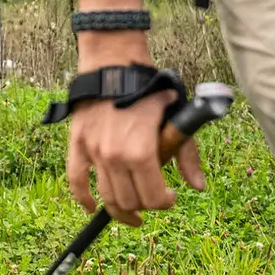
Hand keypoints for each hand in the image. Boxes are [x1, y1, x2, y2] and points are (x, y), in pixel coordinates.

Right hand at [66, 93, 205, 226]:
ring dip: (121, 209)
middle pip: (130, 201)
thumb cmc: (147, 89)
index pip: (154, 198)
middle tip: (152, 197)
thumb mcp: (174, 117)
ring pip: (107, 197)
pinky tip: (93, 207)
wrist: (114, 64)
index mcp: (141, 152)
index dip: (165, 202)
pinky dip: (84, 199)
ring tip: (132, 210)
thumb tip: (198, 187)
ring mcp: (94, 152)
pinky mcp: (77, 144)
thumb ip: (186, 153)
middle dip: (145, 205)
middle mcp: (115, 157)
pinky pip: (76, 181)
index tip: (170, 196)